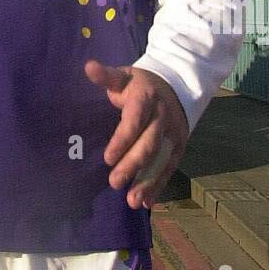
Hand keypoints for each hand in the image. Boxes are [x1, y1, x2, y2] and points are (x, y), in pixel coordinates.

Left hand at [86, 60, 188, 209]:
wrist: (177, 84)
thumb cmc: (140, 84)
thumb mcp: (124, 76)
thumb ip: (106, 76)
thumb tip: (89, 67)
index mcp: (146, 98)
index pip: (135, 121)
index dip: (122, 140)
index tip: (108, 158)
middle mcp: (163, 117)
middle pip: (149, 144)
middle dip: (133, 165)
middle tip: (114, 183)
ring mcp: (174, 133)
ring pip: (162, 160)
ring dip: (149, 182)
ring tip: (133, 202)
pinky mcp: (180, 146)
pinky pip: (170, 167)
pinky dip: (160, 185)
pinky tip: (148, 202)